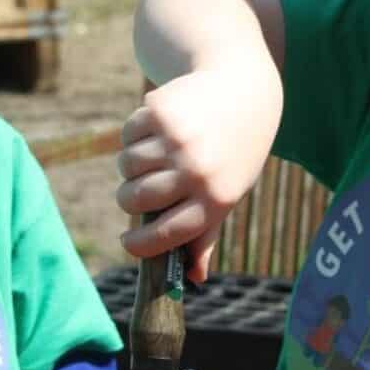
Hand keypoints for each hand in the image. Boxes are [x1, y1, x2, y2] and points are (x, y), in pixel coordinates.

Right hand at [116, 68, 278, 281]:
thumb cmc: (233, 153)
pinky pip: (127, 135)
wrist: (242, 91)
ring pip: (126, 166)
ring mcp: (178, 140)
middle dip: (127, 200)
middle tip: (134, 193)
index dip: (139, 244)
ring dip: (130, 166)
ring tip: (150, 157)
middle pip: (136, 199)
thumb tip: (193, 277)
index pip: (166, 235)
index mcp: (216, 199)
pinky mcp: (161, 112)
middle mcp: (197, 171)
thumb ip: (206, 234)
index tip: (128, 242)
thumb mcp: (228, 192)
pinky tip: (155, 130)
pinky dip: (132, 136)